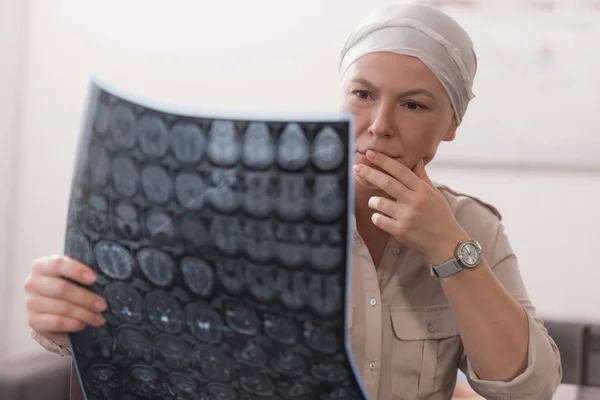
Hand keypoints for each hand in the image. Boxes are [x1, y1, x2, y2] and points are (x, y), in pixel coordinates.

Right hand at [24, 255, 106, 347]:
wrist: (49, 312)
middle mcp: (32, 283)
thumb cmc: (66, 288)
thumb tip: (105, 278)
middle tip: (103, 305)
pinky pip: (56, 322)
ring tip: (99, 318)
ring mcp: (30, 302)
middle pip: (61, 289)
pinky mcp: (33, 320)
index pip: (57, 264)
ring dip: (85, 314)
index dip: (77, 270)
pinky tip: (84, 324)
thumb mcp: (71, 277)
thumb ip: (81, 274)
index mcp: (41, 266)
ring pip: (62, 308)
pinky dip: (74, 324)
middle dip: (86, 298)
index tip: (94, 278)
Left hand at [353, 150, 468, 263]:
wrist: (447, 243)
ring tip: (374, 202)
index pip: (401, 171)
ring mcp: (407, 217)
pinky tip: (380, 217)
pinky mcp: (401, 231)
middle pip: (387, 183)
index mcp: (423, 190)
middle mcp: (415, 201)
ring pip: (380, 202)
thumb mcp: (435, 194)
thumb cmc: (440, 217)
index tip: (371, 153)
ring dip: (373, 201)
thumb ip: (423, 178)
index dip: (384, 161)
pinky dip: (376, 217)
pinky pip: (379, 220)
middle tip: (356, 167)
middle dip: (370, 173)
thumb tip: (417, 161)